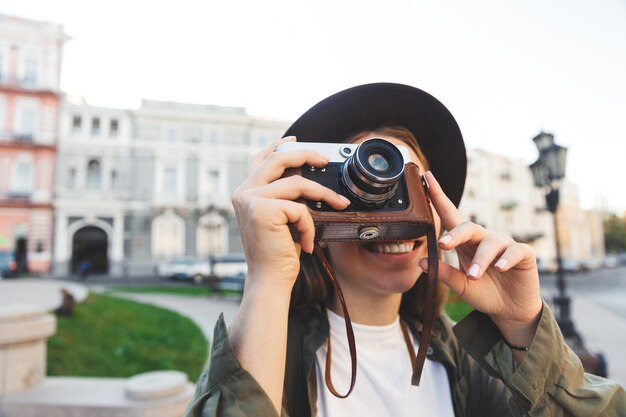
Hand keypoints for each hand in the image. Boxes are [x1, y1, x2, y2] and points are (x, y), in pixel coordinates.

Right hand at [231, 136, 350, 286]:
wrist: (270, 280)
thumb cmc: (278, 253)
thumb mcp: (281, 219)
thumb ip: (285, 196)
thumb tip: (307, 177)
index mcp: (245, 193)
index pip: (260, 160)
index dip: (278, 146)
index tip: (295, 140)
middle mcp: (243, 193)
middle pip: (278, 160)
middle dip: (306, 155)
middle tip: (326, 159)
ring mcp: (250, 199)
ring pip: (297, 183)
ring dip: (323, 194)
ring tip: (338, 204)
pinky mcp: (262, 209)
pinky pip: (300, 207)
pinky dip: (310, 225)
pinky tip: (307, 243)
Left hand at [419, 171, 542, 347]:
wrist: (510, 310)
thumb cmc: (484, 292)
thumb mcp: (461, 286)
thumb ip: (445, 274)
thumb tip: (422, 262)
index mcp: (466, 243)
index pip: (450, 217)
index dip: (438, 197)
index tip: (426, 179)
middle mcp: (484, 239)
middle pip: (469, 227)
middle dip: (456, 234)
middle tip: (444, 245)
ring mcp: (504, 245)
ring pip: (490, 243)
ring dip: (481, 259)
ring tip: (473, 276)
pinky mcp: (524, 254)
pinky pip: (514, 251)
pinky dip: (506, 259)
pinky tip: (500, 268)